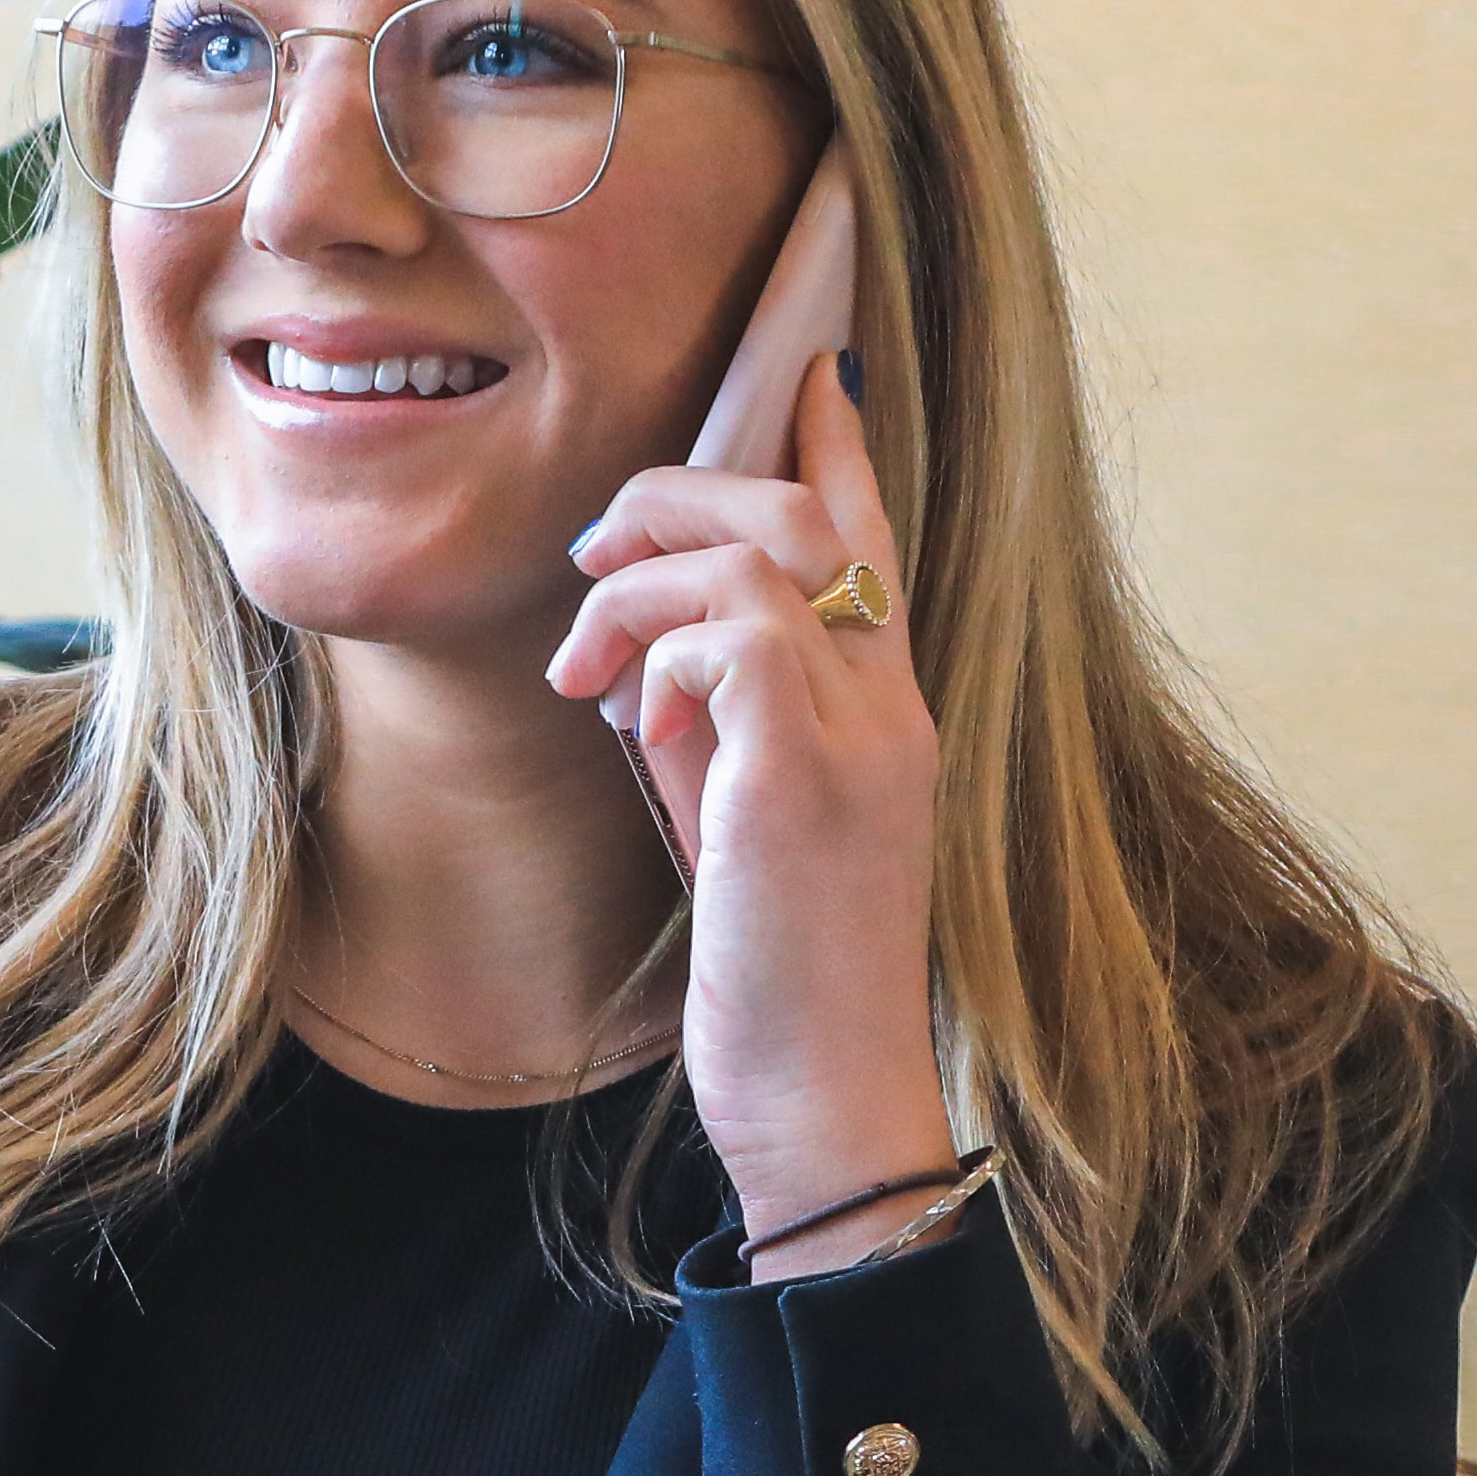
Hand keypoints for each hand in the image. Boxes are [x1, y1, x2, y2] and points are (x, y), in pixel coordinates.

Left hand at [544, 347, 958, 1265]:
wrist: (826, 1102)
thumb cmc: (779, 983)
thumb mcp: (742, 829)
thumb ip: (718, 733)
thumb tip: (651, 666)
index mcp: (888, 714)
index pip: (874, 539)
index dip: (836, 446)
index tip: (805, 373)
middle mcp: (893, 708)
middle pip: (803, 513)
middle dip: (679, 496)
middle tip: (591, 556)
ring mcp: (861, 738)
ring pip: (759, 554)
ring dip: (642, 581)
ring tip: (583, 659)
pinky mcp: (806, 779)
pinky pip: (733, 635)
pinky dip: (661, 653)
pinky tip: (633, 719)